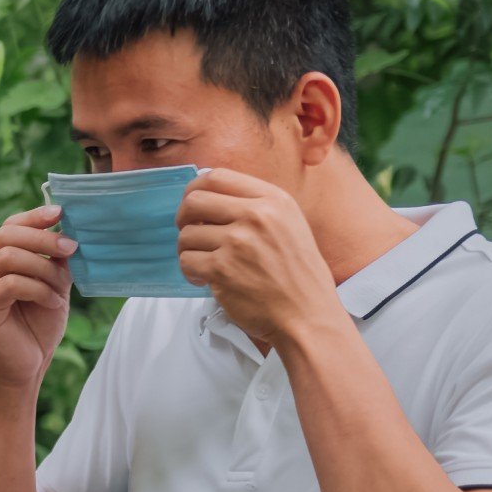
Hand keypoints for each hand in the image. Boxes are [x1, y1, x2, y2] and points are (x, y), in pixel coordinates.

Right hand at [0, 205, 74, 391]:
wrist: (26, 367)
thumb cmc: (38, 326)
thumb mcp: (53, 285)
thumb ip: (54, 260)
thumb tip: (68, 231)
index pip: (9, 227)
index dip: (34, 217)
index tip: (61, 213)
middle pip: (6, 236)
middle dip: (43, 239)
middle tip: (71, 247)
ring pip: (8, 258)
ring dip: (44, 268)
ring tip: (63, 287)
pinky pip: (11, 284)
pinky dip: (39, 289)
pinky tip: (53, 301)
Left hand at [177, 169, 341, 346]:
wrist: (308, 315)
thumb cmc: (297, 275)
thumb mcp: (289, 225)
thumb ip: (255, 206)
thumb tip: (208, 194)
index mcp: (274, 200)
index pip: (217, 176)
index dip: (195, 189)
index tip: (193, 204)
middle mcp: (256, 216)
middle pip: (193, 200)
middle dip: (183, 217)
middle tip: (191, 233)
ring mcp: (238, 242)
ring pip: (186, 234)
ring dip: (188, 250)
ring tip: (206, 262)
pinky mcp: (222, 269)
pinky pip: (186, 261)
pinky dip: (190, 272)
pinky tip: (206, 279)